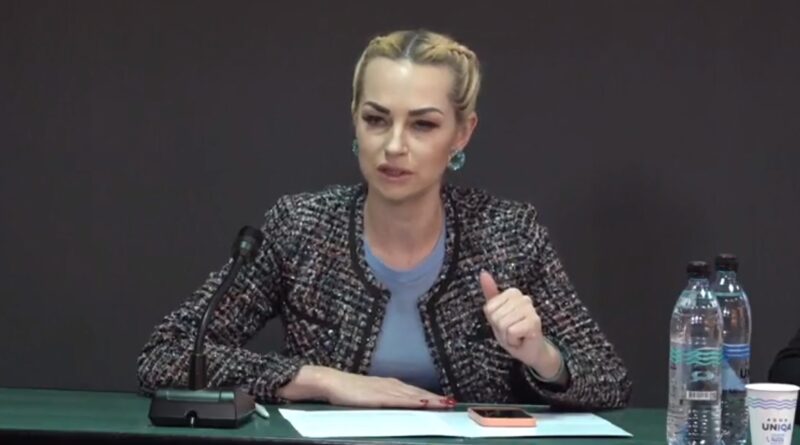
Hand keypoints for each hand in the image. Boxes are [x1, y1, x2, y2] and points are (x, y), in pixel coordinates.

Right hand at [322, 368, 454, 408]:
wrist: (332, 382)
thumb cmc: (347, 391)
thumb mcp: (370, 396)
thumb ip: (383, 400)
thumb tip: (395, 407)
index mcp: (390, 385)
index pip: (415, 392)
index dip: (431, 396)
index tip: (445, 401)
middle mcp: (391, 385)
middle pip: (418, 392)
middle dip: (436, 398)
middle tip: (452, 403)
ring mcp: (386, 390)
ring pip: (413, 395)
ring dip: (430, 399)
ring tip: (445, 403)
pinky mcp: (379, 396)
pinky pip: (399, 400)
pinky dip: (413, 401)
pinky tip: (423, 403)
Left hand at [480, 270, 547, 367]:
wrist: (529, 351)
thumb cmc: (512, 332)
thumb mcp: (496, 314)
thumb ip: (490, 293)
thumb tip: (483, 273)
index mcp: (513, 293)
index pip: (489, 308)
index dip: (494, 320)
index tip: (505, 324)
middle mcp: (523, 297)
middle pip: (495, 316)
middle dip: (500, 329)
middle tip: (511, 331)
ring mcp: (530, 309)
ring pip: (502, 324)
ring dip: (506, 336)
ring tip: (516, 335)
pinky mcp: (534, 321)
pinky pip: (511, 331)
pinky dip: (513, 340)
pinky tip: (521, 339)